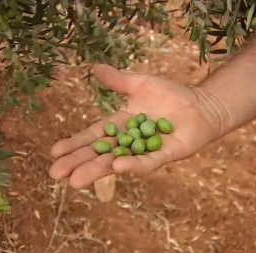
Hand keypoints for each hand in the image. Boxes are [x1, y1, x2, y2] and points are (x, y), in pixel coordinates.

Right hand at [49, 64, 221, 187]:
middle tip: (56, 174)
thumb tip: (94, 68)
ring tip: (76, 180)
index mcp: (121, 125)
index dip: (75, 144)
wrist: (201, 105)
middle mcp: (130, 141)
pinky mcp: (166, 154)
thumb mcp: (141, 84)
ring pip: (119, 162)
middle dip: (79, 163)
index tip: (54, 152)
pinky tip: (117, 168)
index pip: (93, 136)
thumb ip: (118, 80)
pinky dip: (134, 164)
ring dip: (98, 170)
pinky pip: (148, 161)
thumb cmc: (171, 96)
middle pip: (101, 153)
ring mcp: (147, 150)